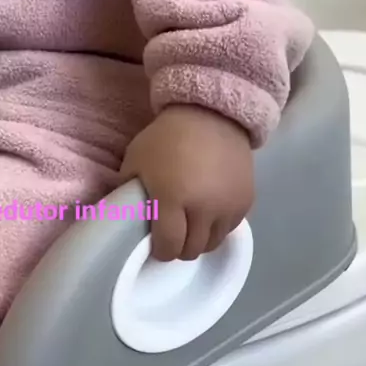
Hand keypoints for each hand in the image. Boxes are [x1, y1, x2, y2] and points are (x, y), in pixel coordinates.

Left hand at [119, 104, 254, 260]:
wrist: (211, 114)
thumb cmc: (166, 138)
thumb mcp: (135, 161)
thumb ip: (126, 193)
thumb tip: (120, 219)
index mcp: (172, 199)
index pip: (168, 246)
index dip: (160, 251)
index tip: (156, 244)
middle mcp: (204, 208)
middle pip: (191, 250)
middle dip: (178, 247)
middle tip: (173, 234)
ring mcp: (228, 206)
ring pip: (212, 243)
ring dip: (199, 239)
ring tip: (191, 226)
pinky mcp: (246, 202)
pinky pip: (229, 229)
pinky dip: (217, 227)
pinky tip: (208, 213)